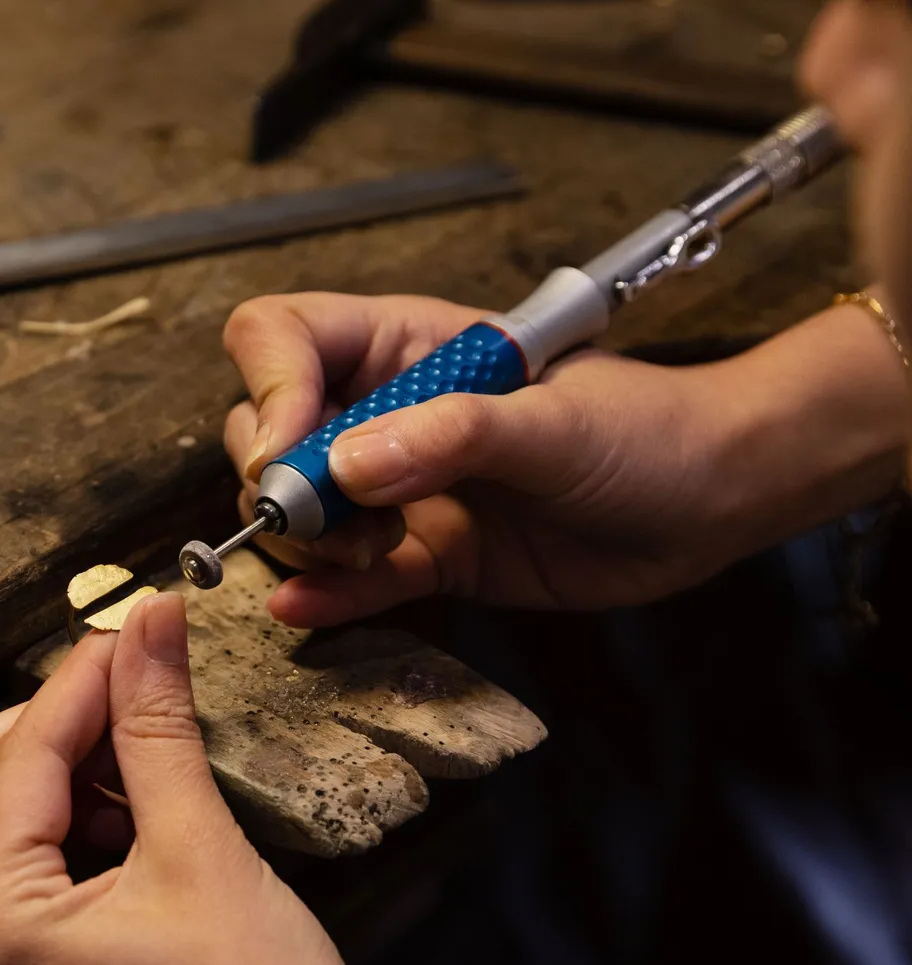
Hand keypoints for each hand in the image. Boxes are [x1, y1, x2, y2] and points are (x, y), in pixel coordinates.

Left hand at [0, 593, 413, 964]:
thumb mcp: (202, 848)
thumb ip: (158, 727)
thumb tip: (149, 623)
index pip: (16, 759)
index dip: (79, 681)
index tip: (136, 625)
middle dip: (46, 728)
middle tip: (130, 687)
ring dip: (61, 776)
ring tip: (148, 752)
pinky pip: (20, 877)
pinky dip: (70, 829)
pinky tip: (140, 809)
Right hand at [222, 291, 910, 626]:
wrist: (713, 502)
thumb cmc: (648, 431)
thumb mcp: (554, 422)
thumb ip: (452, 434)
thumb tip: (347, 465)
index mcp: (409, 348)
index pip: (286, 338)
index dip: (267, 386)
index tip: (283, 451)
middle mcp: (387, 414)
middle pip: (271, 431)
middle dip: (280, 481)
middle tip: (324, 520)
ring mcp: (401, 489)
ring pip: (301, 511)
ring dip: (307, 543)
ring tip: (369, 555)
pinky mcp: (428, 556)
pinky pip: (354, 580)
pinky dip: (323, 597)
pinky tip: (301, 610)